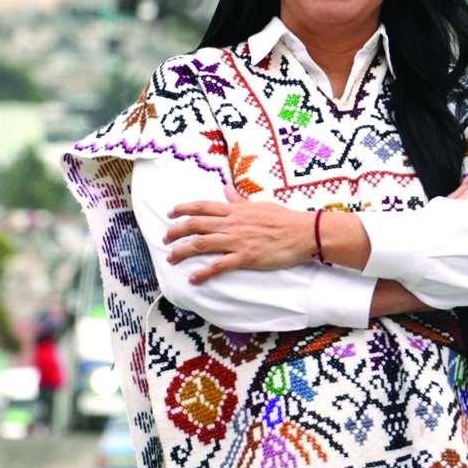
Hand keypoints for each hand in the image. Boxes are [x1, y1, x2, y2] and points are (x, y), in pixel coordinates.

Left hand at [164, 184, 314, 283]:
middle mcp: (231, 224)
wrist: (302, 232)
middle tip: (165, 239)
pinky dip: (203, 272)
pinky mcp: (245, 257)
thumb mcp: (258, 204)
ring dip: (182, 251)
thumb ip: (239, 199)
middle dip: (176, 232)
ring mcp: (237, 241)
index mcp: (235, 210)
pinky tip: (193, 279)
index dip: (183, 209)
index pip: (203, 207)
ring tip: (171, 258)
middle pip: (195, 225)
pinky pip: (218, 265)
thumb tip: (226, 188)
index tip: (171, 213)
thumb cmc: (283, 218)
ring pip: (201, 244)